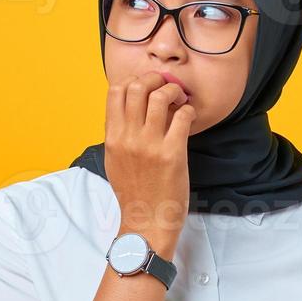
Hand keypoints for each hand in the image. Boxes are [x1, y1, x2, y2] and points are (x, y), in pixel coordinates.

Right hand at [103, 71, 193, 255]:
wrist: (147, 221)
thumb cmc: (133, 192)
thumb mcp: (114, 161)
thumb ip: (118, 134)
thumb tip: (129, 109)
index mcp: (112, 138)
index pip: (115, 92)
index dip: (132, 80)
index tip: (145, 86)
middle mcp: (128, 138)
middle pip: (137, 87)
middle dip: (154, 79)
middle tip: (165, 87)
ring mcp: (150, 146)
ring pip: (160, 96)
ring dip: (173, 91)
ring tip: (179, 100)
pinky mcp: (172, 154)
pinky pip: (182, 116)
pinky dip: (188, 110)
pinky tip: (188, 117)